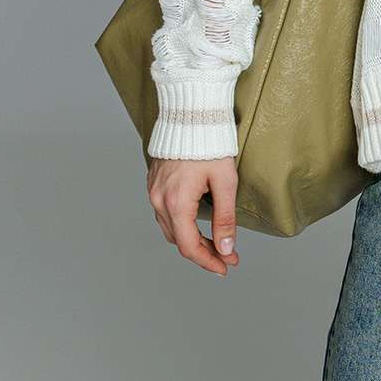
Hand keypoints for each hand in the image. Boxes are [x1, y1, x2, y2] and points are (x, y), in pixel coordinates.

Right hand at [147, 155, 239, 276]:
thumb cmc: (210, 143)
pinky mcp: (154, 183)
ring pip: (170, 229)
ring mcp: (153, 192)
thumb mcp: (225, 181)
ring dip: (191, 240)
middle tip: (227, 256)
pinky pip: (164, 214)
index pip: (189, 246)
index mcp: (176, 202)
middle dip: (204, 252)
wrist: (190, 113)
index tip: (226, 267)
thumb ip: (225, 217)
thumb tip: (227, 248)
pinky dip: (180, 225)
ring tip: (215, 244)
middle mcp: (159, 200)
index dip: (208, 261)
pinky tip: (196, 225)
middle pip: (179, 240)